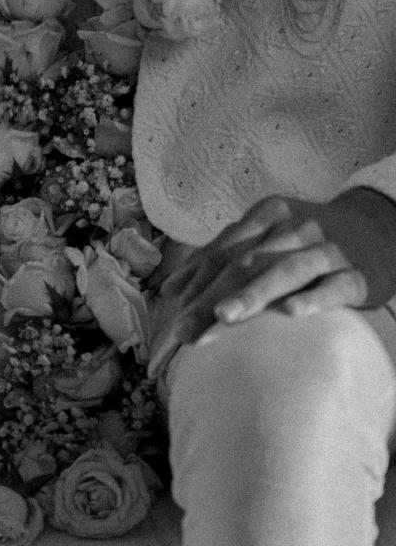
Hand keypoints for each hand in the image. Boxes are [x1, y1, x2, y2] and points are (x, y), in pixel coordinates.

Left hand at [151, 188, 395, 365]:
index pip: (225, 250)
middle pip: (247, 263)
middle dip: (212, 297)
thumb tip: (171, 289)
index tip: (172, 309)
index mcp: (269, 215)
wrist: (379, 226)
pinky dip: (314, 298)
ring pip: (286, 271)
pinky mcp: (358, 275)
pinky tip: (292, 313)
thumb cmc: (308, 239)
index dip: (195, 279)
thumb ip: (223, 255)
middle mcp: (297, 229)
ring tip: (224, 317)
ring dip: (253, 294)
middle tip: (187, 330)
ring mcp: (329, 250)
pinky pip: (335, 287)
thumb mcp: (268, 234)